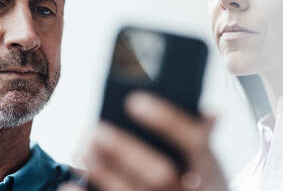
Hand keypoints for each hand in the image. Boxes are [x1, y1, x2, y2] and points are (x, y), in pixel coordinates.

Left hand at [81, 92, 227, 190]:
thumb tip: (209, 110)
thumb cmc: (199, 188)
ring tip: (82, 149)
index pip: (195, 142)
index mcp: (211, 172)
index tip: (134, 100)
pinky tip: (70, 184)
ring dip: (103, 172)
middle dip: (125, 150)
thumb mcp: (208, 167)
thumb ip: (202, 137)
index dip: (167, 121)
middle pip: (161, 174)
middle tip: (95, 130)